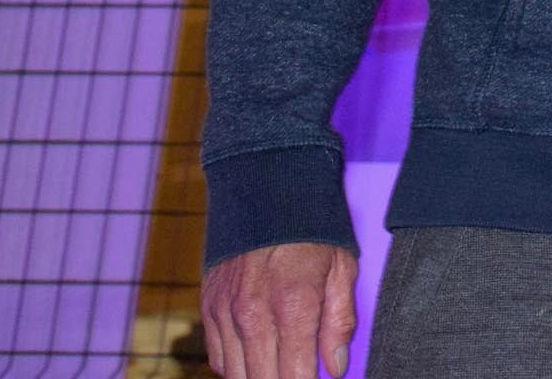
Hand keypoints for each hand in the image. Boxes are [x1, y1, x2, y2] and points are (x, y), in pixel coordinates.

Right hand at [202, 241, 355, 378]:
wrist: (265, 191)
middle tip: (299, 375)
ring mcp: (226, 314)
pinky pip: (218, 358)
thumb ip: (340, 322)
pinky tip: (256, 360)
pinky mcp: (209, 308)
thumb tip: (336, 368)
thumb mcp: (342, 268)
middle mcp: (254, 315)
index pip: (297, 376)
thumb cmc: (312, 230)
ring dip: (259, 377)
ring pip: (237, 375)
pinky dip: (236, 367)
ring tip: (280, 369)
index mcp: (294, 306)